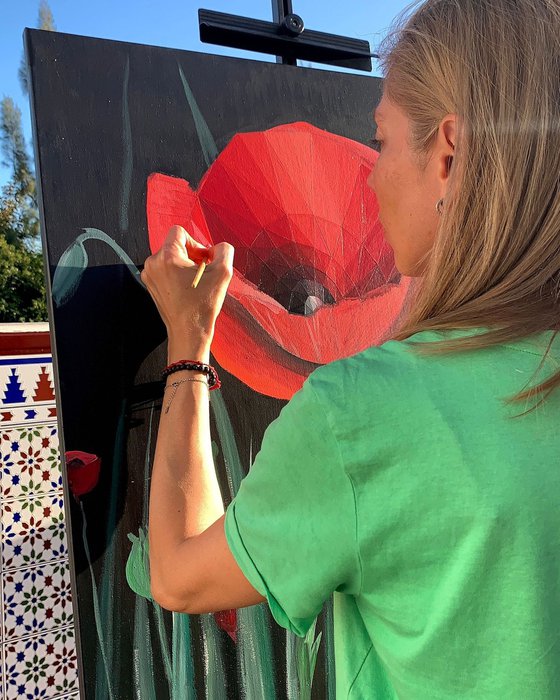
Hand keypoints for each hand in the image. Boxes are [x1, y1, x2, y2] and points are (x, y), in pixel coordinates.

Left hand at [141, 226, 233, 355]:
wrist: (188, 332)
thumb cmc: (202, 305)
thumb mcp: (223, 273)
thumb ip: (224, 250)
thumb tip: (219, 247)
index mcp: (167, 256)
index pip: (179, 232)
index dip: (196, 243)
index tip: (204, 259)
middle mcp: (153, 263)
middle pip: (174, 245)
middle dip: (191, 254)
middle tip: (203, 272)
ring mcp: (149, 275)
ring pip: (169, 257)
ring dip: (184, 265)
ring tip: (196, 281)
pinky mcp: (151, 286)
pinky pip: (164, 270)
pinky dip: (176, 274)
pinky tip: (187, 288)